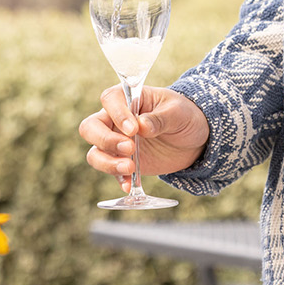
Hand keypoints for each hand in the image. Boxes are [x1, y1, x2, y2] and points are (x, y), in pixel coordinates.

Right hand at [79, 84, 209, 191]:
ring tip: (130, 168)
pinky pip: (111, 172)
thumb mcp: (178, 113)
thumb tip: (141, 125)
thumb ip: (160, 118)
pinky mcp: (122, 162)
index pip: (110, 100)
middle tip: (130, 149)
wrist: (193, 140)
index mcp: (128, 98)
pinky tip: (130, 186)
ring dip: (108, 163)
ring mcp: (116, 143)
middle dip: (105, 140)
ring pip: (95, 153)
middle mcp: (114, 120)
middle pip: (90, 128)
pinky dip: (119, 179)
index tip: (133, 129)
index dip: (117, 114)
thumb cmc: (184, 116)